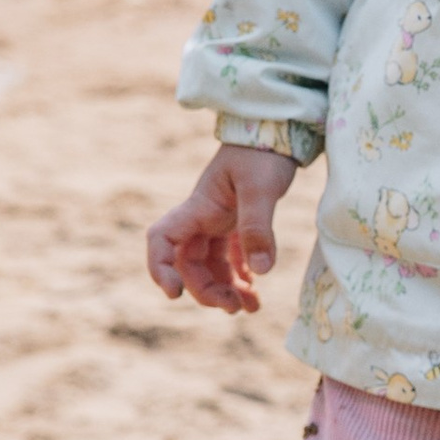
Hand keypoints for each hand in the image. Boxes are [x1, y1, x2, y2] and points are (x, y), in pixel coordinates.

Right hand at [147, 146, 298, 313]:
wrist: (279, 130)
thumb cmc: (263, 152)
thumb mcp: (261, 189)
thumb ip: (258, 228)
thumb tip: (261, 273)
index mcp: (198, 208)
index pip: (162, 241)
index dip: (160, 268)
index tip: (175, 293)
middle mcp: (204, 218)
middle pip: (190, 263)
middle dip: (206, 290)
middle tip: (234, 309)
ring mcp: (220, 221)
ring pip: (212, 264)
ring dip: (226, 289)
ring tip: (250, 309)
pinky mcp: (239, 222)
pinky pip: (233, 257)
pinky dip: (242, 277)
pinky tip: (256, 292)